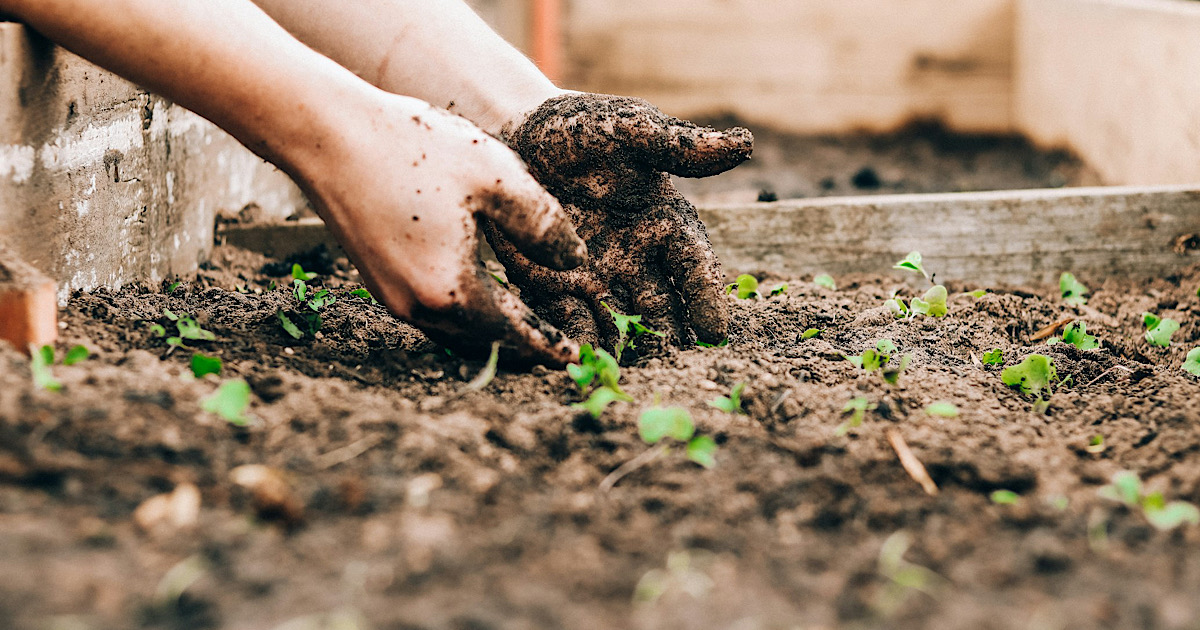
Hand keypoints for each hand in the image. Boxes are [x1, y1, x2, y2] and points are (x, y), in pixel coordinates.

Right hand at [293, 92, 586, 365]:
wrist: (327, 134)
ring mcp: (392, 296)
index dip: (547, 345)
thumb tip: (576, 261)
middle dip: (522, 347)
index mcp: (451, 290)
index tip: (573, 359)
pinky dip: (464, 315)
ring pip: (455, 332)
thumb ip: (543, 224)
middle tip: (556, 349)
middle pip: (483, 342)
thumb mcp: (496, 177)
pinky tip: (480, 296)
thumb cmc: (413, 148)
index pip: (513, 333)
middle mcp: (417, 306)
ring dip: (492, 334)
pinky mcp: (377, 280)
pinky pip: (432, 314)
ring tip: (525, 327)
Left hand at [486, 93, 751, 352]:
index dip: (706, 298)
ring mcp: (596, 276)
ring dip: (626, 349)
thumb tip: (745, 144)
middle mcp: (637, 258)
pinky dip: (576, 342)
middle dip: (669, 338)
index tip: (715, 331)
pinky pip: (569, 320)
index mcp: (665, 223)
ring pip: (619, 322)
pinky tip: (579, 362)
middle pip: (662, 307)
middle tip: (675, 368)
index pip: (694, 267)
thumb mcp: (630, 129)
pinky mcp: (554, 286)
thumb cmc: (582, 128)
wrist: (516, 133)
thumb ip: (679, 145)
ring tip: (629, 376)